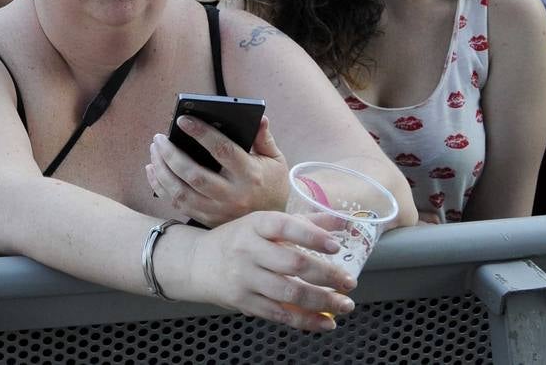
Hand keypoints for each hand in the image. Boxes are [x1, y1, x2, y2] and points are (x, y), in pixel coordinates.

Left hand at [146, 116, 289, 226]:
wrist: (271, 226)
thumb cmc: (271, 186)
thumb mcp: (275, 161)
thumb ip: (264, 138)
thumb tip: (259, 117)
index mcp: (250, 175)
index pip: (222, 150)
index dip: (201, 133)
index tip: (182, 119)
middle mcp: (232, 195)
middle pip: (194, 174)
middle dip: (171, 154)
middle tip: (158, 138)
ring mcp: (217, 210)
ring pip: (181, 191)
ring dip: (162, 169)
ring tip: (154, 150)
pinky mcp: (206, 220)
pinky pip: (177, 204)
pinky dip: (160, 186)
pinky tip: (152, 169)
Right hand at [176, 211, 357, 331]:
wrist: (197, 262)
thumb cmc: (238, 240)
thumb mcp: (263, 223)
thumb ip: (304, 222)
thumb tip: (344, 222)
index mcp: (254, 225)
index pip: (284, 226)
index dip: (312, 235)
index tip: (335, 246)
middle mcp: (247, 250)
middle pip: (292, 263)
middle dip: (326, 275)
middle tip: (349, 282)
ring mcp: (244, 278)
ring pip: (289, 292)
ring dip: (322, 301)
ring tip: (345, 305)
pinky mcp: (244, 302)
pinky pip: (280, 314)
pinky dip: (306, 321)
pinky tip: (326, 322)